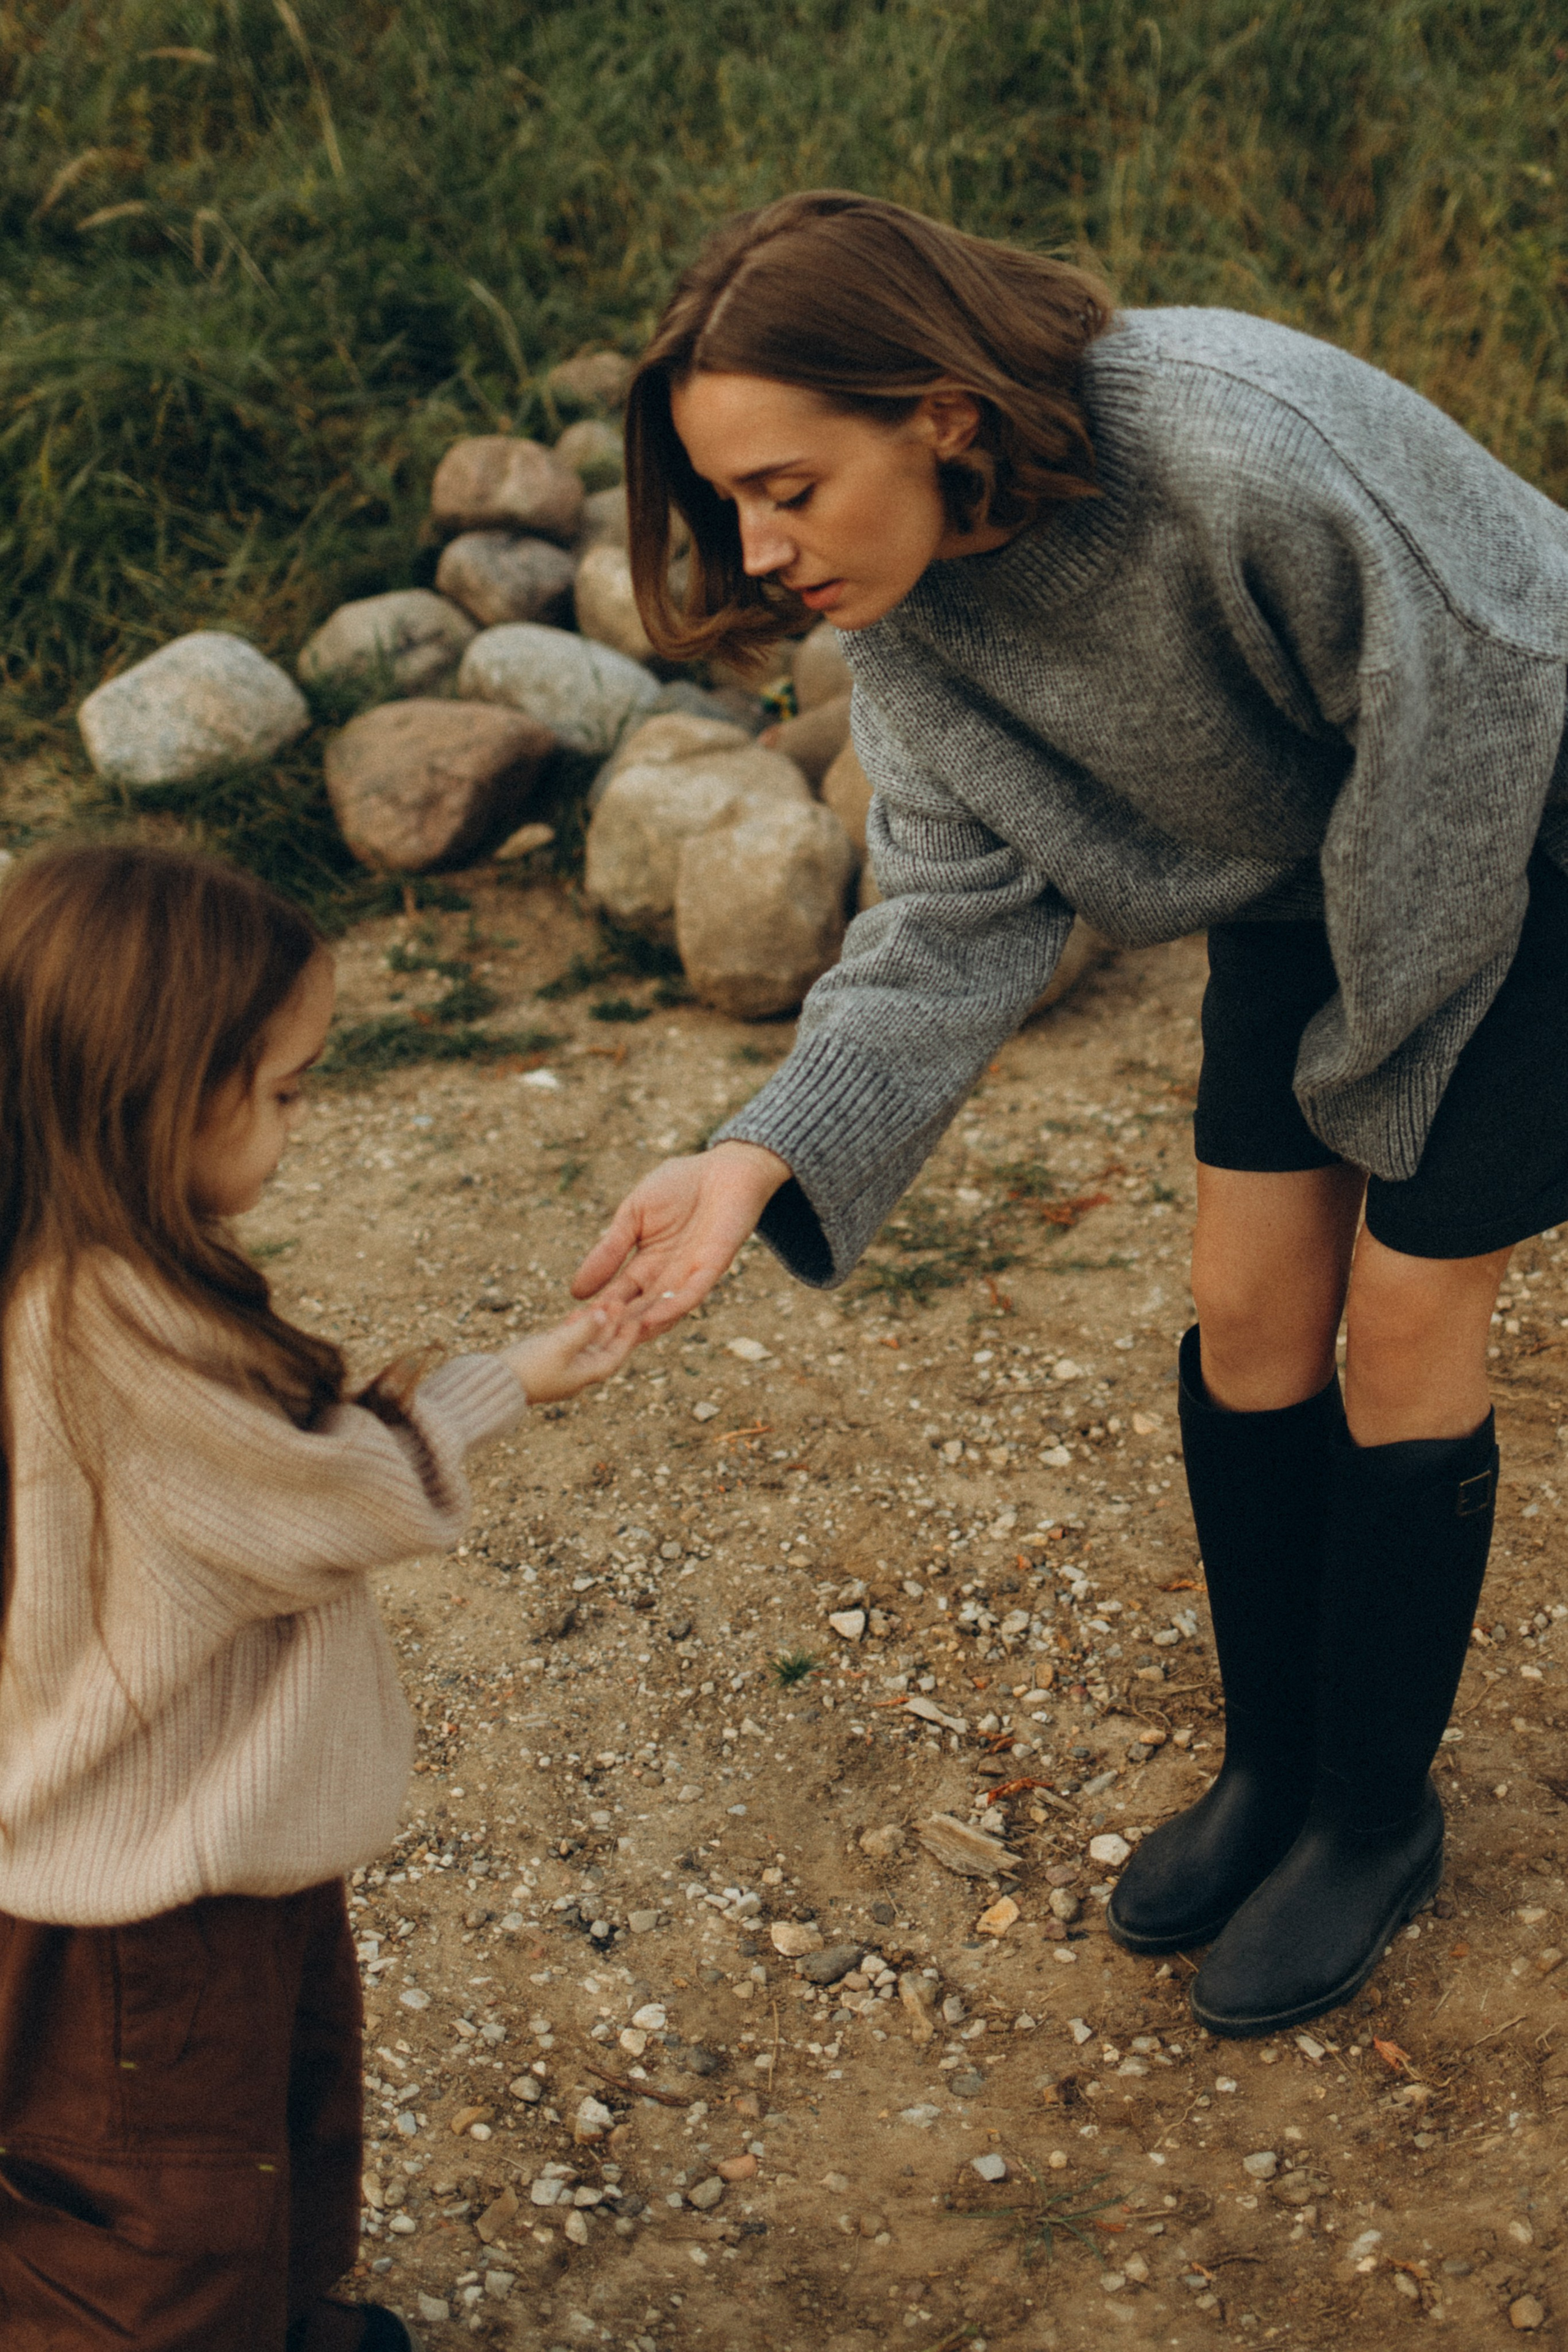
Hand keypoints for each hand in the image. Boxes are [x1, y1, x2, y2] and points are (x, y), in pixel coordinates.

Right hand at [502, 1302, 640, 1403]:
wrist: (494, 1383)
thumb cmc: (529, 1368)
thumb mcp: (560, 1346)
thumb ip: (584, 1329)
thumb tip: (604, 1314)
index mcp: (585, 1375)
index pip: (614, 1356)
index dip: (627, 1338)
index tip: (638, 1319)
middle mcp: (576, 1373)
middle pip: (601, 1347)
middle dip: (611, 1325)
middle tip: (619, 1302)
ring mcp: (560, 1367)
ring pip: (584, 1343)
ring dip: (593, 1324)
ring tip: (600, 1302)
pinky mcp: (545, 1360)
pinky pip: (567, 1342)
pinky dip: (574, 1327)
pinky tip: (576, 1313)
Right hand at [571, 1141, 790, 1334]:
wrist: (723, 1167)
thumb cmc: (679, 1185)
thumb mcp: (632, 1215)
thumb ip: (609, 1250)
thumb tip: (576, 1291)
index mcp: (644, 1266)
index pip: (617, 1296)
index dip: (596, 1311)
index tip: (570, 1325)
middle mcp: (666, 1278)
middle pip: (637, 1312)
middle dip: (615, 1327)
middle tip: (588, 1343)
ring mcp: (689, 1275)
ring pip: (663, 1312)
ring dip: (641, 1327)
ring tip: (616, 1339)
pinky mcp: (712, 1267)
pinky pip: (691, 1294)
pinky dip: (671, 1308)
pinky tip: (651, 1320)